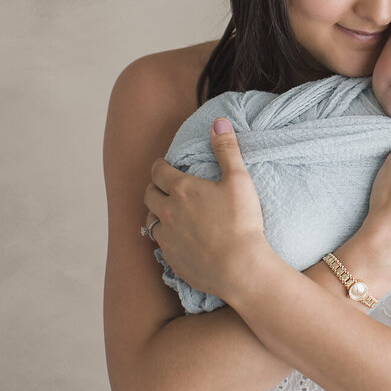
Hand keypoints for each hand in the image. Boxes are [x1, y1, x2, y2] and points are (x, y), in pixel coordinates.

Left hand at [144, 118, 268, 297]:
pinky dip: (165, 236)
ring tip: (168, 211)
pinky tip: (178, 237)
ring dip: (156, 213)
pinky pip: (160, 244)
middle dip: (154, 187)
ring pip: (150, 221)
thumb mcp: (239, 180)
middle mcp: (167, 212)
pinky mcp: (171, 259)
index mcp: (181, 189)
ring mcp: (167, 237)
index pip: (158, 171)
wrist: (240, 268)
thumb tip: (219, 122)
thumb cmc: (242, 222)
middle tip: (164, 186)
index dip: (160, 166)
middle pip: (148, 195)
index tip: (164, 165)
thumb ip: (227, 149)